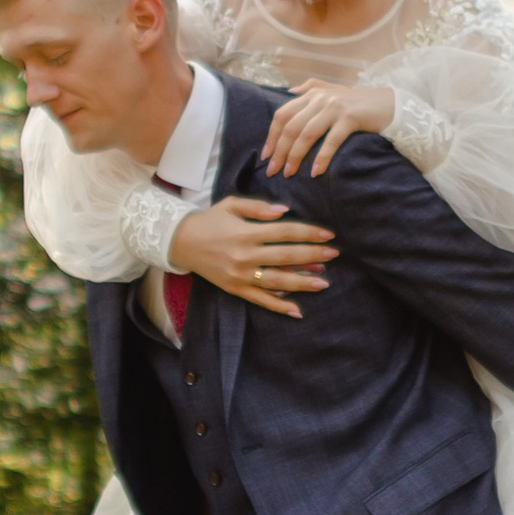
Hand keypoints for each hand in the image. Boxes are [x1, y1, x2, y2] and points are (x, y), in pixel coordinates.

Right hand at [169, 194, 337, 318]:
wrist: (180, 242)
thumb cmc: (209, 220)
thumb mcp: (231, 205)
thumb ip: (258, 207)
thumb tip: (284, 211)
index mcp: (245, 232)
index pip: (284, 232)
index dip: (308, 233)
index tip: (328, 235)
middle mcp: (244, 255)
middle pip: (286, 257)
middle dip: (312, 256)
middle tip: (333, 255)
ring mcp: (240, 275)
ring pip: (277, 281)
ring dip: (302, 283)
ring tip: (324, 283)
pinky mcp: (234, 289)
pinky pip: (260, 300)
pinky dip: (279, 306)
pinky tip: (298, 310)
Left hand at [261, 77, 396, 177]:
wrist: (391, 103)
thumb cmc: (360, 102)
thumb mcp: (335, 90)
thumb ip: (312, 87)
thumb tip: (291, 90)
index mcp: (312, 93)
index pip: (283, 114)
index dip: (272, 136)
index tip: (266, 156)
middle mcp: (320, 98)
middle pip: (291, 126)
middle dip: (280, 151)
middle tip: (273, 171)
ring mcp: (335, 107)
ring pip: (306, 134)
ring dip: (295, 156)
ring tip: (289, 174)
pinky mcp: (350, 118)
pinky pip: (330, 141)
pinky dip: (321, 158)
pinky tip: (315, 172)